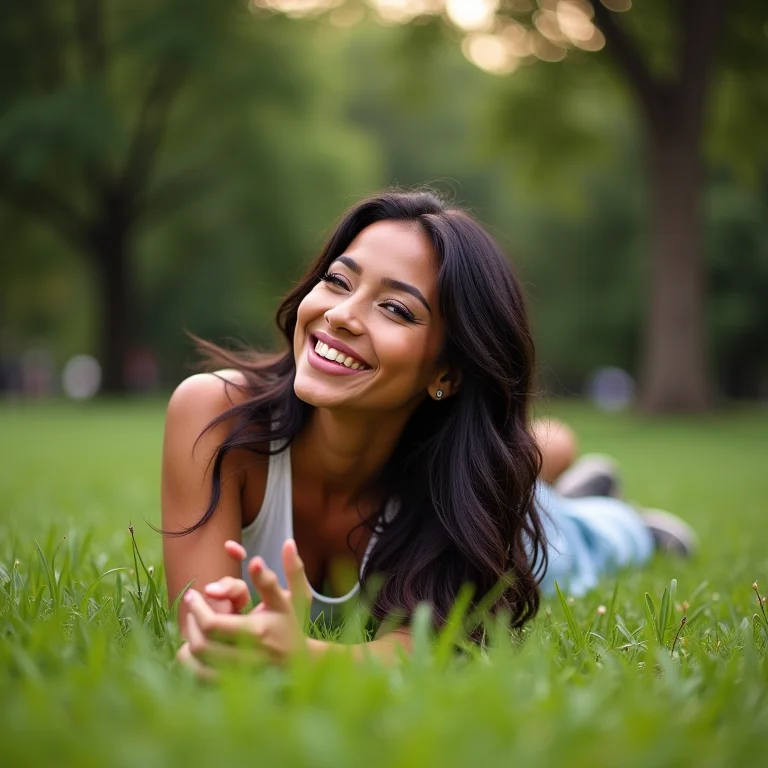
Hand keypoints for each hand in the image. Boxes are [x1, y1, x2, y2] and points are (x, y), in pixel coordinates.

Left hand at [179, 539, 311, 673]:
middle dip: (191, 622)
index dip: (197, 608)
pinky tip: (196, 648)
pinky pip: (198, 678)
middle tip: (192, 607)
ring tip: (194, 626)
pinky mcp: (230, 687)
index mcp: (256, 632)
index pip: (211, 625)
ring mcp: (236, 675)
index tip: (194, 594)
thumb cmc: (290, 626)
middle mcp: (245, 658)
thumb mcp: (287, 599)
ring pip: (196, 664)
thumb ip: (273, 578)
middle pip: (200, 645)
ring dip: (188, 642)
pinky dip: (190, 662)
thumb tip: (264, 555)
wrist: (300, 664)